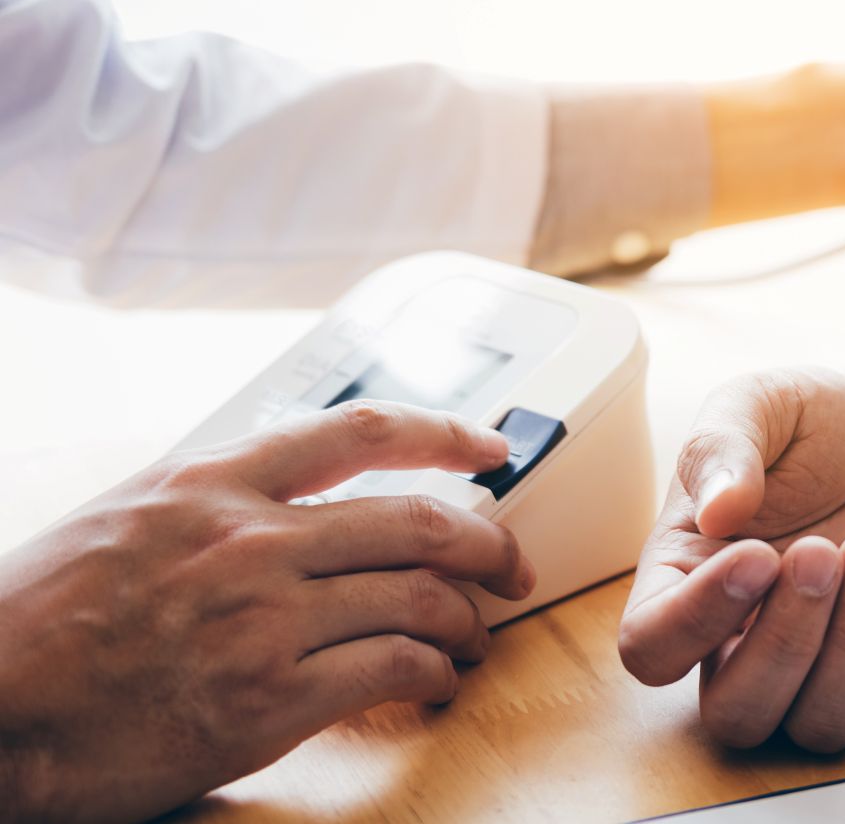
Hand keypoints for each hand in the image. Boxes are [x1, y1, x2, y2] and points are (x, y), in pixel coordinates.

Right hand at [0, 401, 533, 822]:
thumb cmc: (34, 621)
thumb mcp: (124, 519)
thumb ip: (215, 502)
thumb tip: (295, 501)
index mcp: (212, 483)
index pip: (359, 431)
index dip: (445, 432)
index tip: (492, 444)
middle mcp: (249, 539)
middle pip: (419, 519)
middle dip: (490, 542)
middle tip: (511, 565)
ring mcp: (263, 619)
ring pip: (420, 596)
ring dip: (469, 618)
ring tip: (476, 635)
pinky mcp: (267, 700)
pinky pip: (392, 669)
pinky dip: (433, 674)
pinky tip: (436, 682)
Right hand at [618, 368, 844, 751]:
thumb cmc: (808, 429)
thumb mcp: (759, 404)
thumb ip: (722, 445)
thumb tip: (717, 510)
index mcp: (682, 581)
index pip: (651, 649)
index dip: (695, 621)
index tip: (757, 553)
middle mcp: (739, 643)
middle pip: (736, 713)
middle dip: (784, 640)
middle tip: (822, 551)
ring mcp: (816, 670)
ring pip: (817, 724)